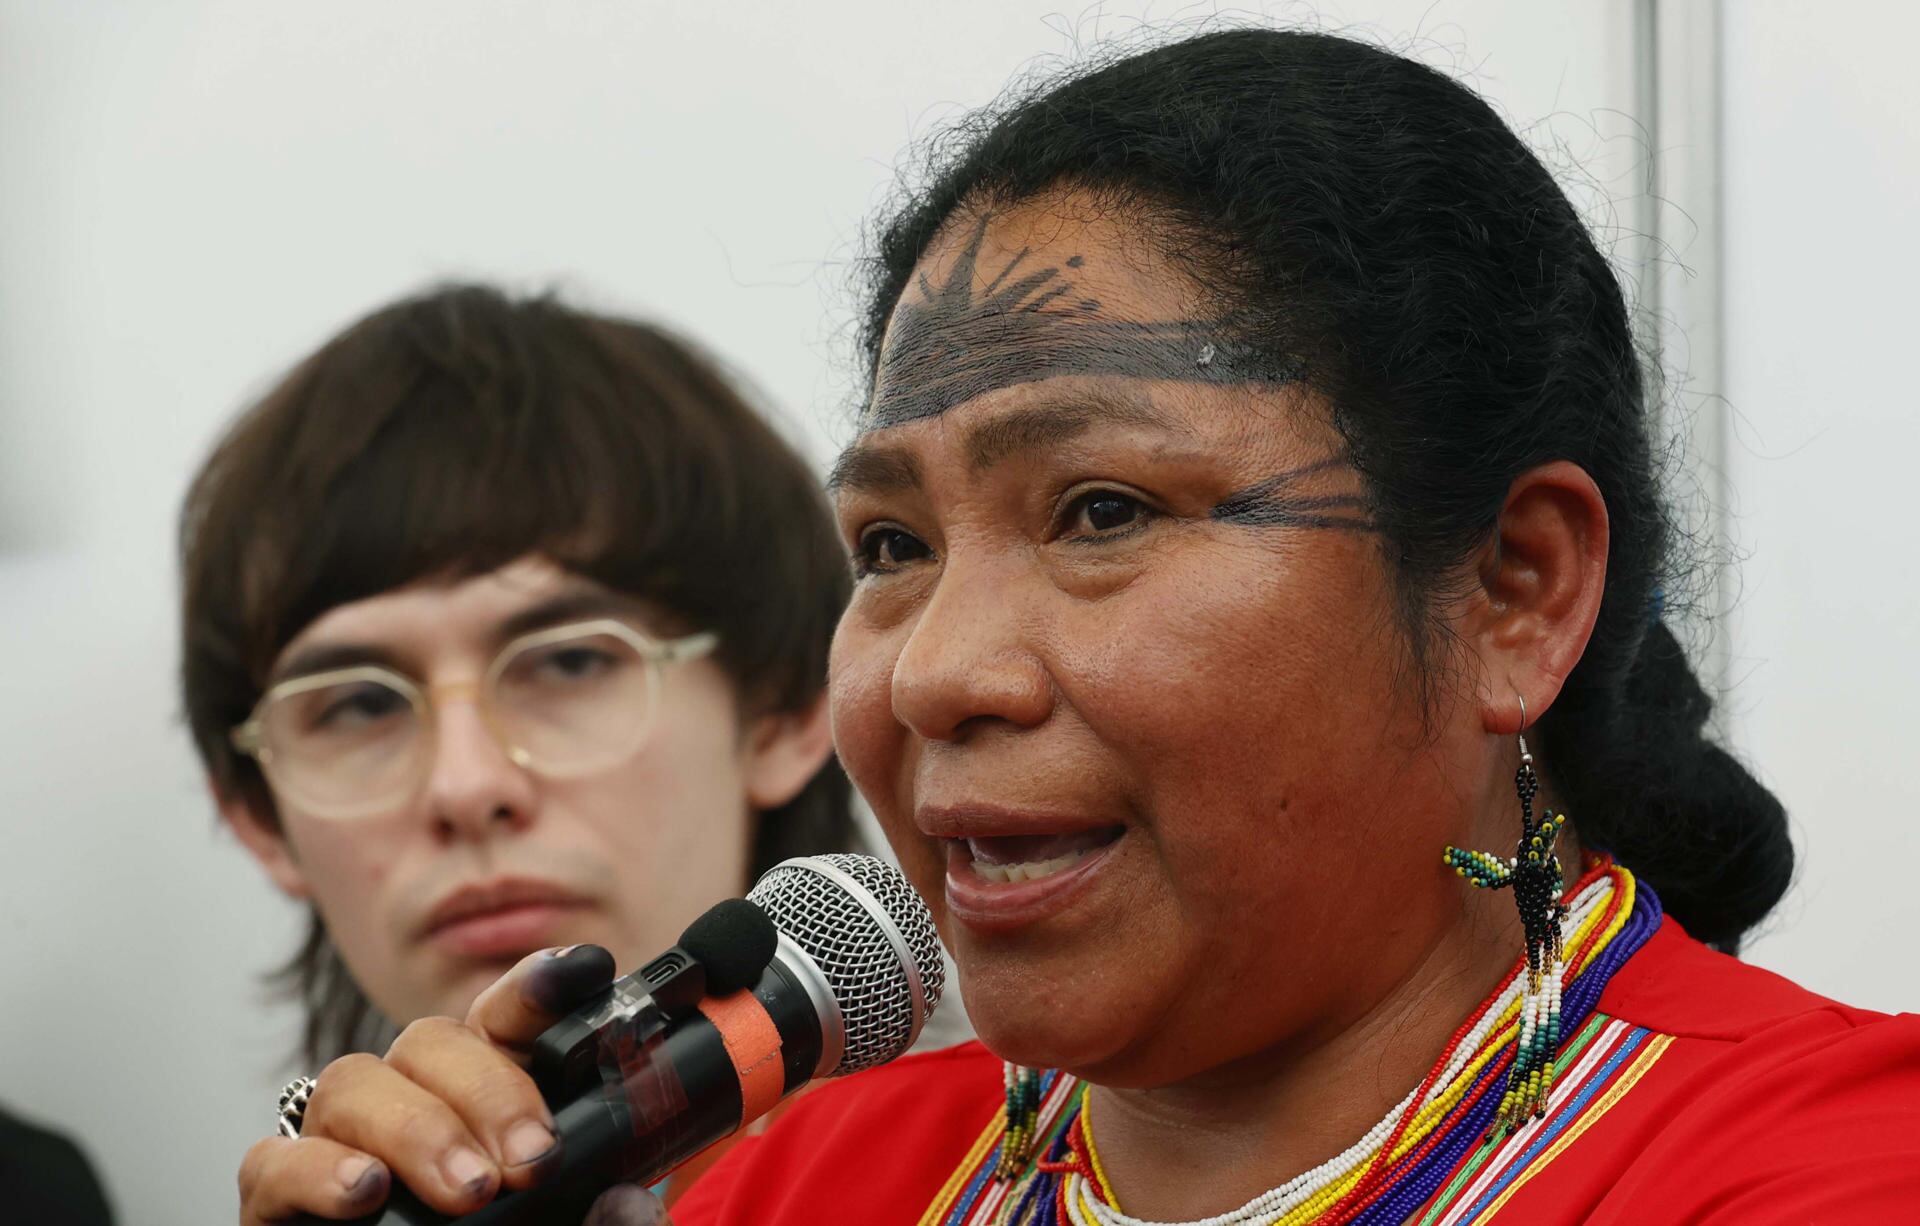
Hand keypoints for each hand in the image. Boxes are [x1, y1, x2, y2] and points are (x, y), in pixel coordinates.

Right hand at [236, 944, 667, 1224]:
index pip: (506, 1019)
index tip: (588, 970)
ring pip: (353, 1082)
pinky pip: (275, 1160)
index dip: (540, 986)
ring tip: (471, 1189)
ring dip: (417, 1129)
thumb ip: (599, 1221)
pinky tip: (365, 1193)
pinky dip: (318, 1172)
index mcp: (481, 1100)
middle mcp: (408, 1105)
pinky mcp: (276, 1199)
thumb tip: (628, 1201)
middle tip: (534, 1159)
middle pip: (432, 1041)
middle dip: (490, 1091)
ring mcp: (337, 1145)